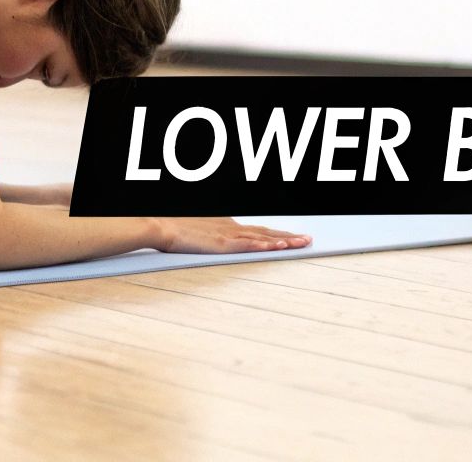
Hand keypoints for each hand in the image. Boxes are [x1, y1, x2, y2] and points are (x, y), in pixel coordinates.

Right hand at [152, 217, 311, 254]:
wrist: (162, 226)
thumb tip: (217, 240)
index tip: (293, 237)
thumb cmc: (176, 228)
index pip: (259, 230)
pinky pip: (247, 245)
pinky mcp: (221, 243)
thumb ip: (213, 235)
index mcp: (228, 225)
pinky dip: (263, 245)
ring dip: (284, 240)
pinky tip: (276, 246)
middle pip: (267, 232)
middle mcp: (232, 227)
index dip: (278, 233)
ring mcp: (228, 235)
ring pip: (262, 237)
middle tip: (308, 240)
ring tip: (302, 243)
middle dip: (290, 236)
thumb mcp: (200, 231)